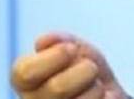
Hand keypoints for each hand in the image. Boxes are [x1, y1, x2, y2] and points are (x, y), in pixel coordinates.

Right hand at [11, 32, 127, 98]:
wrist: (108, 93)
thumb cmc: (85, 70)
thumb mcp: (75, 49)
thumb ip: (60, 42)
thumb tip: (44, 41)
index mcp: (26, 82)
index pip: (25, 72)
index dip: (55, 56)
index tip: (71, 49)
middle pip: (57, 88)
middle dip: (84, 71)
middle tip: (90, 69)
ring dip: (96, 88)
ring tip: (95, 87)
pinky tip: (106, 97)